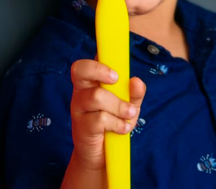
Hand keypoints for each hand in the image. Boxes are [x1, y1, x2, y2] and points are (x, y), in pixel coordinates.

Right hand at [67, 58, 145, 172]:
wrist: (102, 156)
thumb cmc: (113, 125)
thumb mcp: (128, 107)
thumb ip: (134, 94)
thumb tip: (136, 81)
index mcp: (91, 83)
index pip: (88, 63)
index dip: (99, 60)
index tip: (116, 71)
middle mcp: (81, 92)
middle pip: (79, 69)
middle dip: (100, 70)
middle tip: (116, 79)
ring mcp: (79, 109)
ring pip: (96, 96)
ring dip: (118, 106)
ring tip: (129, 114)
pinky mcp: (82, 127)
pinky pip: (100, 119)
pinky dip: (117, 123)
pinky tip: (123, 129)